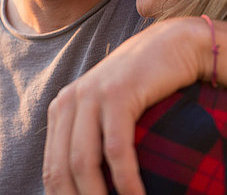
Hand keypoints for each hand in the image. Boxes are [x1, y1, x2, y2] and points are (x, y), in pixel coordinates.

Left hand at [43, 18, 206, 194]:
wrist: (174, 45)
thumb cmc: (146, 86)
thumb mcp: (110, 112)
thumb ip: (92, 140)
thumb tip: (86, 186)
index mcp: (62, 109)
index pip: (52, 170)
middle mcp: (70, 101)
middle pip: (61, 171)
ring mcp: (91, 94)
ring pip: (84, 164)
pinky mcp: (118, 93)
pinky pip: (117, 150)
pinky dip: (126, 181)